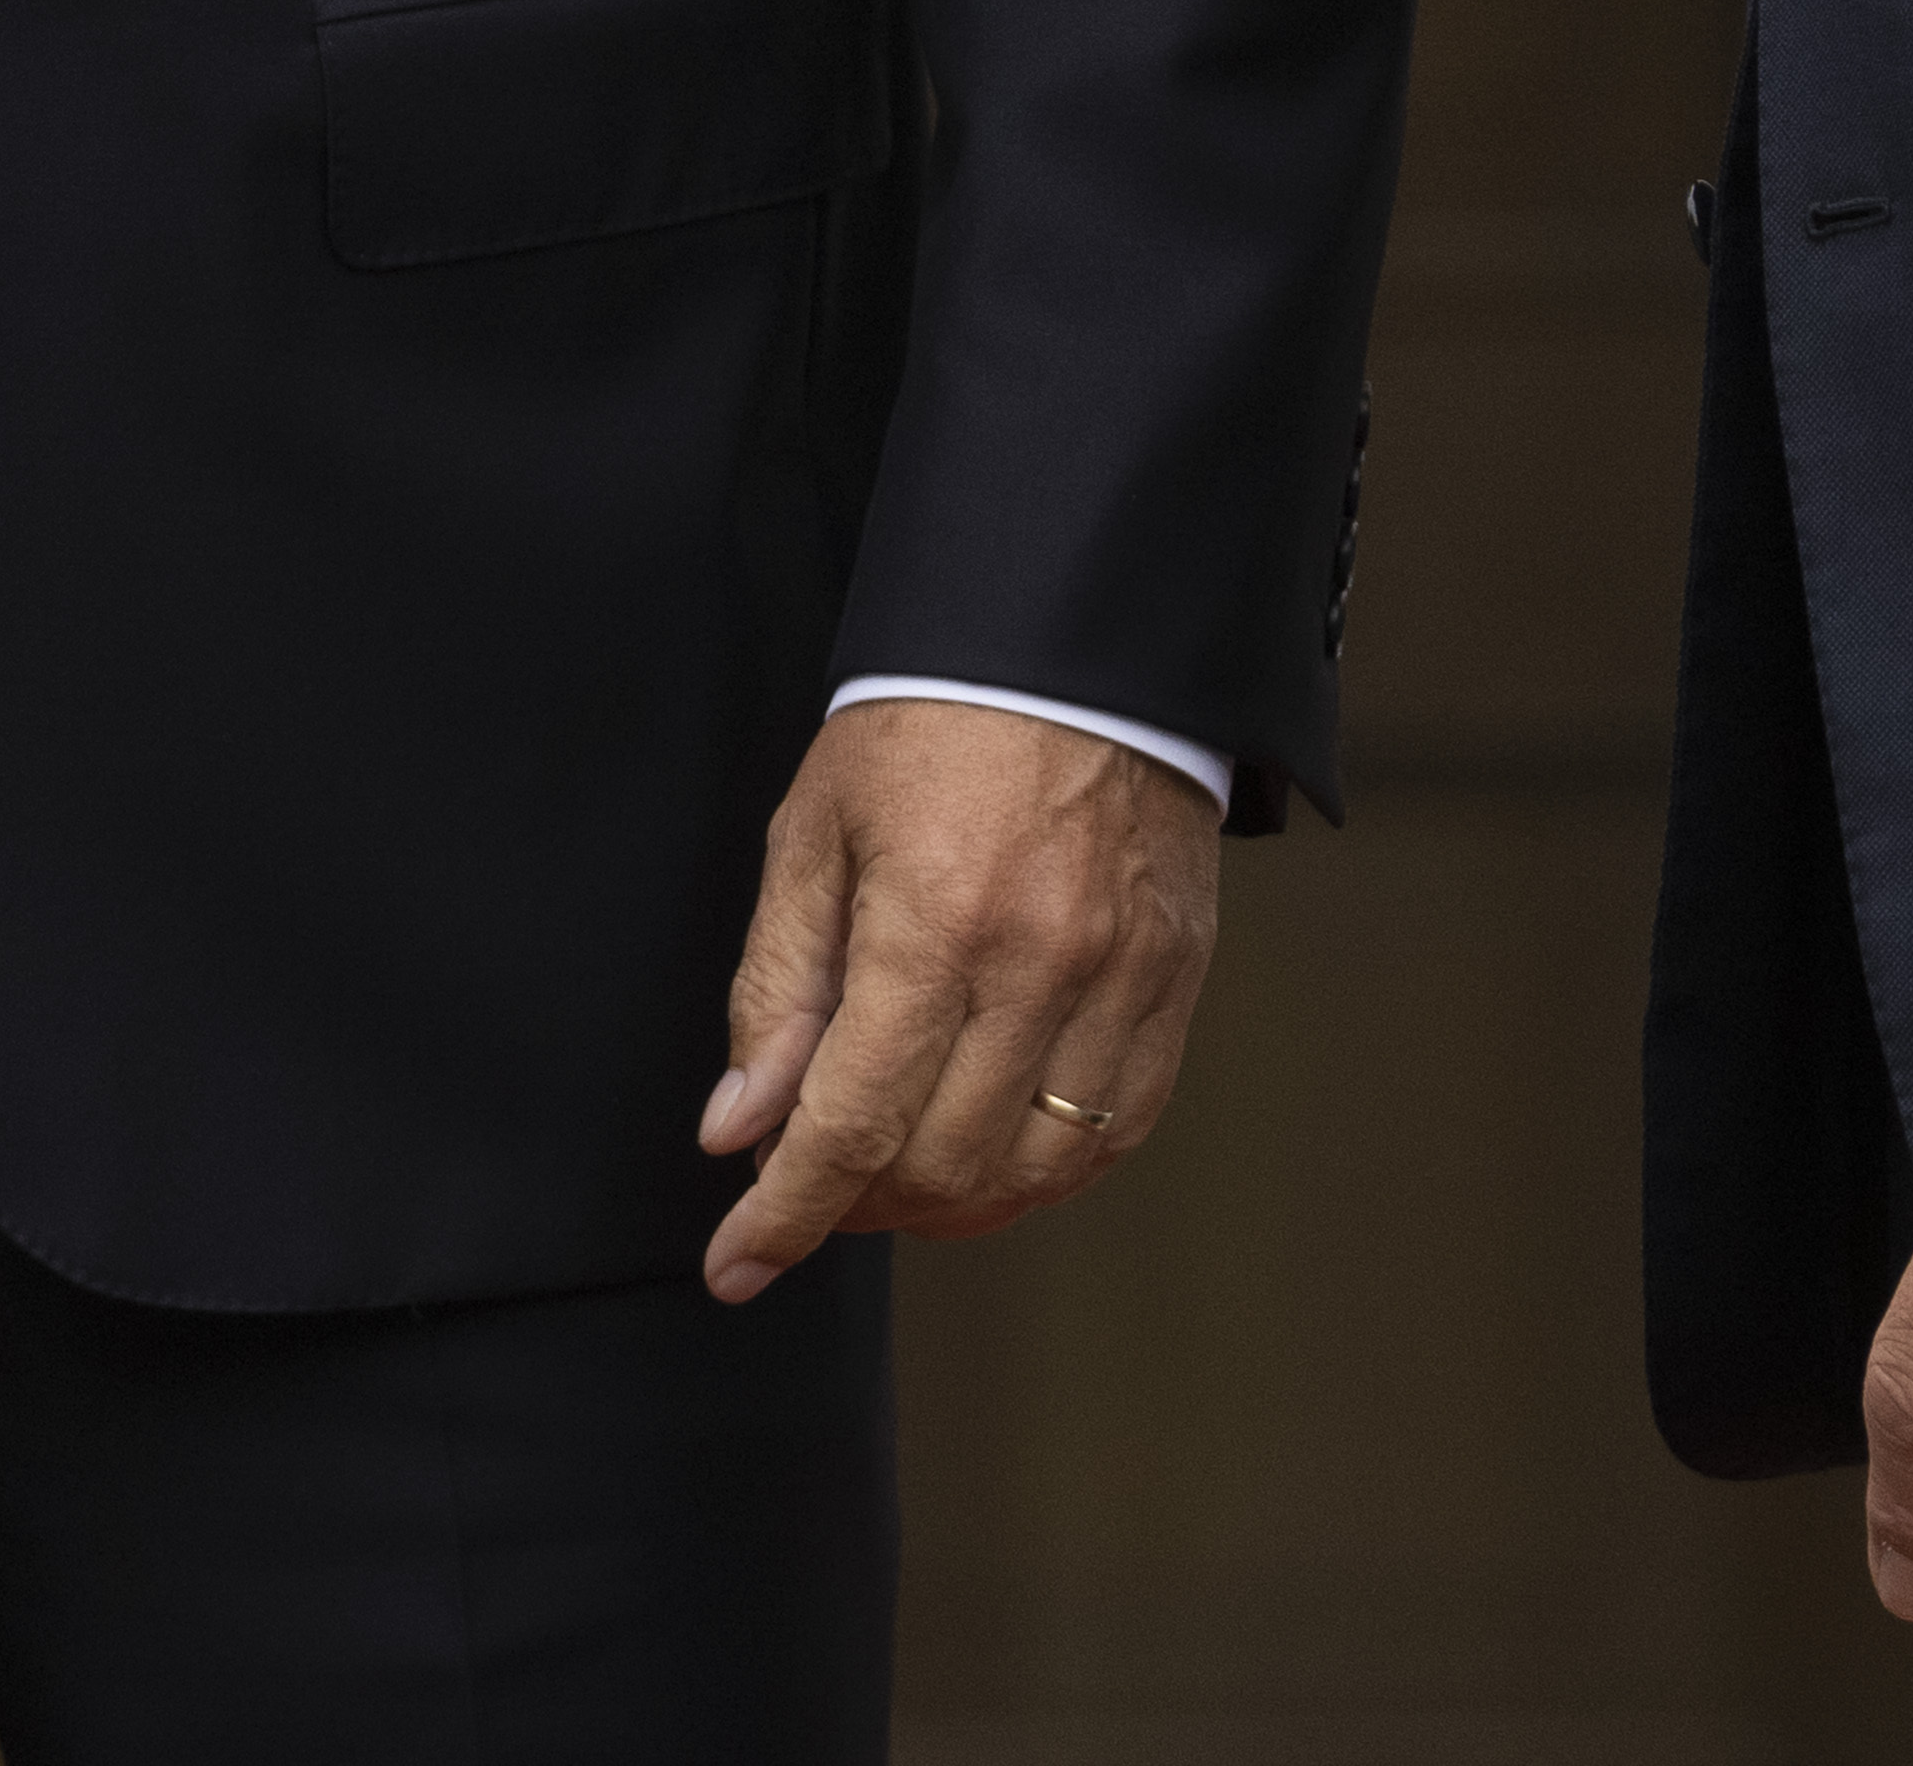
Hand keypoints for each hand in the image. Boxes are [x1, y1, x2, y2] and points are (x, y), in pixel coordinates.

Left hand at [692, 697, 1217, 1298]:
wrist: (1073, 647)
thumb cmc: (926, 727)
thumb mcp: (813, 834)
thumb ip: (776, 990)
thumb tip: (740, 1127)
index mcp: (932, 921)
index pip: (851, 1126)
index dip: (784, 1215)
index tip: (735, 1265)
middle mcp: (1039, 966)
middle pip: (940, 1167)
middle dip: (855, 1205)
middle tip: (808, 1178)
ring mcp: (1123, 982)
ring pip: (1034, 1175)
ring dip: (948, 1204)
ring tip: (892, 1172)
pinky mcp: (1177, 986)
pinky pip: (1114, 1135)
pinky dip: (1042, 1172)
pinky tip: (989, 1149)